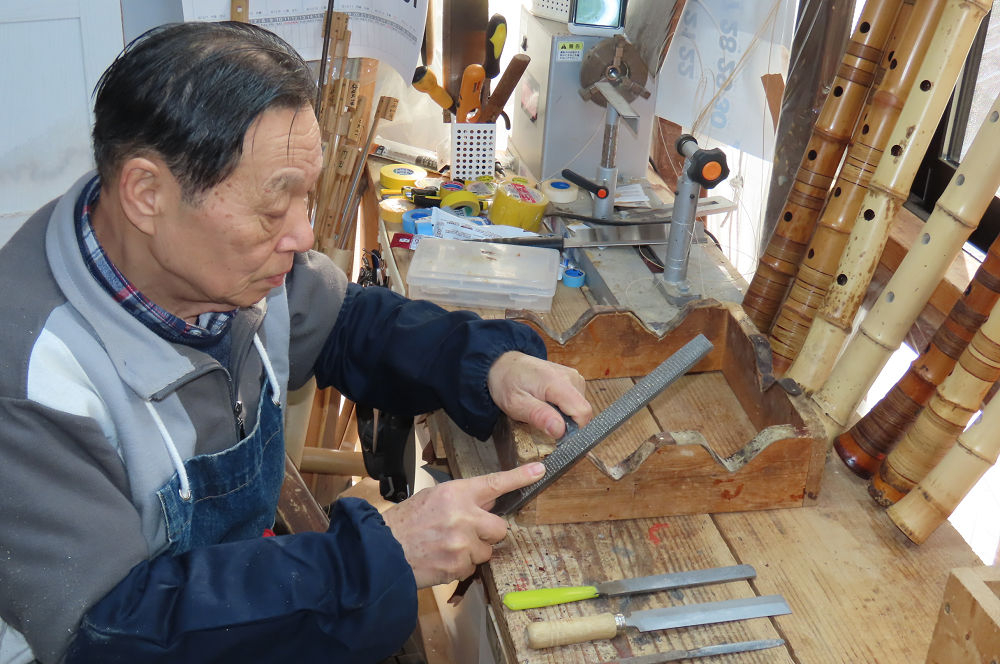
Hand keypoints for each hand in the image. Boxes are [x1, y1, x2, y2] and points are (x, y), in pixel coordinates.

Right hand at [382, 463, 544, 587]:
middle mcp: (463, 516)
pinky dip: (460, 566)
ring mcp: (463, 544)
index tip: (539, 470)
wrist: (382, 551)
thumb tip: (486, 503)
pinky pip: (473, 567)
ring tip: (446, 547)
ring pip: (486, 551)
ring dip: (473, 552)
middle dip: (489, 533)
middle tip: (468, 533)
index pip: (495, 483)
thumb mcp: (432, 498)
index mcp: (456, 493)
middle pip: (500, 528)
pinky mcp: (459, 567)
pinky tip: (441, 559)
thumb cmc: (406, 523)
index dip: (520, 477)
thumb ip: (461, 500)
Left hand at [487, 352, 591, 437]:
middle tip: (543, 421)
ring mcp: (574, 377)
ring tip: (543, 409)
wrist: (505, 364)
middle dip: (566, 424)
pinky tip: (547, 403)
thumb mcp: (515, 404)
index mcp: (557, 382)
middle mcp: (571, 377)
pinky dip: (564, 409)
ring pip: (579, 409)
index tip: (556, 435)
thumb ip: (538, 416)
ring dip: (564, 416)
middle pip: (582, 412)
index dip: (573, 430)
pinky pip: (575, 403)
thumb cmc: (508, 382)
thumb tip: (559, 430)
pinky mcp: (573, 380)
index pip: (582, 412)